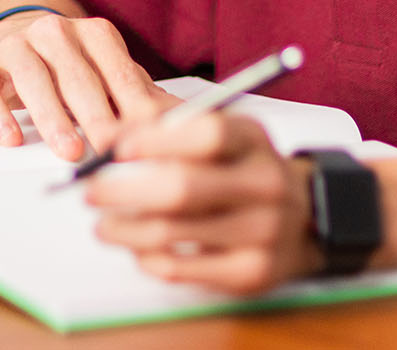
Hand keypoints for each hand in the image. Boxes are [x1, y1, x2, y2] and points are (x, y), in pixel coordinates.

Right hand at [0, 10, 173, 160]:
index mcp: (96, 34)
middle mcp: (56, 32)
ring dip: (52, 117)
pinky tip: (10, 138)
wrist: (17, 38)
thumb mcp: (110, 76)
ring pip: (33, 79)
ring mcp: (18, 44)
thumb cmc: (74, 67)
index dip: (132, 107)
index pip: (119, 73)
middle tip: (110, 149)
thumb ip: (142, 96)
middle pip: (78, 77)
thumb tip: (189, 121)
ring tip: (68, 150)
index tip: (146, 138)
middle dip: (96, 116)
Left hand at [86, 113, 322, 294]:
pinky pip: (184, 269)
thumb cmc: (246, 169)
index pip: (206, 134)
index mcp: (254, 141)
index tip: (115, 149)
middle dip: (124, 191)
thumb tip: (109, 133)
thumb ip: (169, 125)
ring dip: (126, 229)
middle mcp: (265, 184)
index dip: (155, 141)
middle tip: (89, 192)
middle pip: (184, 187)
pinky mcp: (251, 272)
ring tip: (103, 225)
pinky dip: (149, 258)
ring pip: (175, 232)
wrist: (307, 217)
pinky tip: (136, 248)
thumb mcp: (224, 134)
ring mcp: (263, 231)